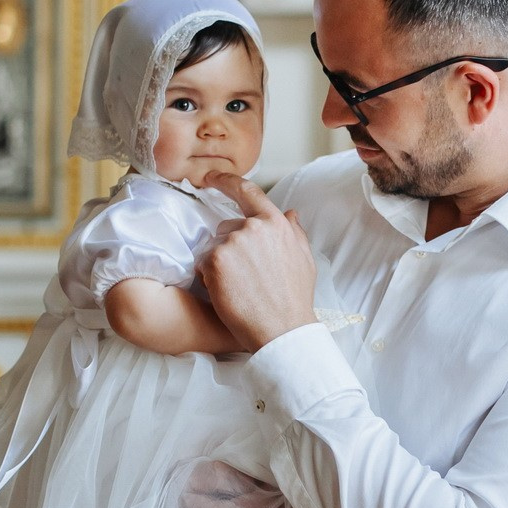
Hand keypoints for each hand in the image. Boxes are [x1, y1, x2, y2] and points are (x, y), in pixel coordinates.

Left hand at [197, 173, 317, 351]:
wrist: (281, 329)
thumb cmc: (294, 298)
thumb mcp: (304, 259)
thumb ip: (294, 232)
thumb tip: (289, 212)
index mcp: (276, 223)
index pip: (247, 191)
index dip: (226, 181)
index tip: (210, 178)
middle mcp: (253, 227)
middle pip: (227, 226)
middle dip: (230, 246)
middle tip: (246, 275)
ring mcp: (232, 242)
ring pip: (214, 246)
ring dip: (220, 262)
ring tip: (240, 286)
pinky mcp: (214, 261)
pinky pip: (203, 263)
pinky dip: (210, 276)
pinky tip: (228, 291)